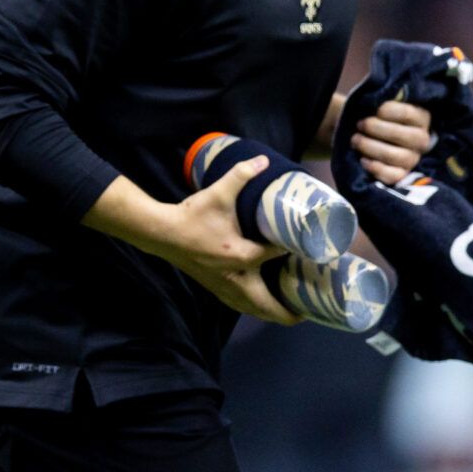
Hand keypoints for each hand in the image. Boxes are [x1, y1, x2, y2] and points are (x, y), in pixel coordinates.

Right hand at [154, 154, 300, 325]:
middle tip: (310, 305)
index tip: (309, 250)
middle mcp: (236, 277)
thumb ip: (241, 175)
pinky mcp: (215, 289)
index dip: (293, 252)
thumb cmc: (192, 215)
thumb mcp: (218, 194)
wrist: (162, 233)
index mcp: (241, 255)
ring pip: (254, 310)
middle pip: (268, 305)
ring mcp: (224, 287)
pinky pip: (241, 306)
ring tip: (292, 310)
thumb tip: (263, 160)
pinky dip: (256, 308)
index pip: (275, 256)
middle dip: (290, 311)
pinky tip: (262, 303)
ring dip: (273, 313)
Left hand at [351, 100, 432, 184]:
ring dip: (370, 147)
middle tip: (359, 124)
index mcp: (421, 117)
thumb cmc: (377, 114)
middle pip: (401, 135)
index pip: (406, 113)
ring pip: (393, 156)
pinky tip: (363, 159)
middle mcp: (422, 139)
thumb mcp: (383, 102)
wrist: (370, 134)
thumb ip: (384, 98)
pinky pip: (392, 176)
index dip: (385, 111)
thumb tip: (378, 98)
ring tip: (356, 140)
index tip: (373, 109)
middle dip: (374, 128)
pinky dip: (375, 168)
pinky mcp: (403, 174)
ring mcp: (413, 159)